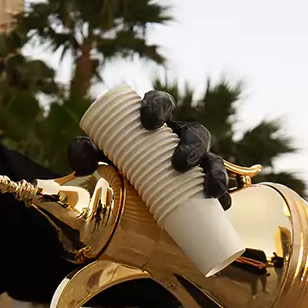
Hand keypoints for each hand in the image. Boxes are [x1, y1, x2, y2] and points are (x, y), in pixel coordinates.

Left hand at [67, 90, 232, 209]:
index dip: (157, 106)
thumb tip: (85, 161)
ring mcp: (196, 163)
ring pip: (213, 158)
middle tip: (178, 163)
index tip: (147, 122)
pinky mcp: (204, 186)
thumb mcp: (97, 158)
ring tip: (208, 189)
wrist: (126, 201)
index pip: (161, 102)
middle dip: (192, 145)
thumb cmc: (115, 168)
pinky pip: (220, 187)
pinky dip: (223, 195)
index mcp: (156, 125)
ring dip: (214, 171)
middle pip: (195, 132)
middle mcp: (179, 140)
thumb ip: (84, 152)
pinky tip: (221, 205)